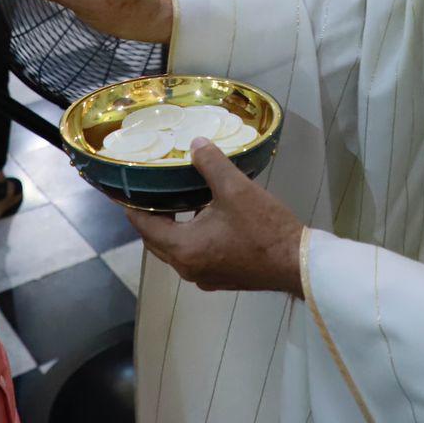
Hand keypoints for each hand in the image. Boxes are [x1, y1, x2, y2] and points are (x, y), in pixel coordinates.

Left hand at [126, 138, 304, 295]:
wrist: (297, 263)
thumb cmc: (263, 227)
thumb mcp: (235, 189)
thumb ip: (211, 164)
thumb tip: (196, 143)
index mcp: (183, 248)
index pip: (144, 227)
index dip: (132, 207)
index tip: (125, 189)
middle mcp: (188, 268)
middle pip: (157, 242)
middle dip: (151, 217)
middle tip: (151, 190)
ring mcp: (206, 277)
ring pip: (177, 250)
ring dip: (174, 227)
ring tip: (178, 199)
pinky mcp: (223, 278)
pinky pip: (195, 256)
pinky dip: (192, 237)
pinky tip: (206, 217)